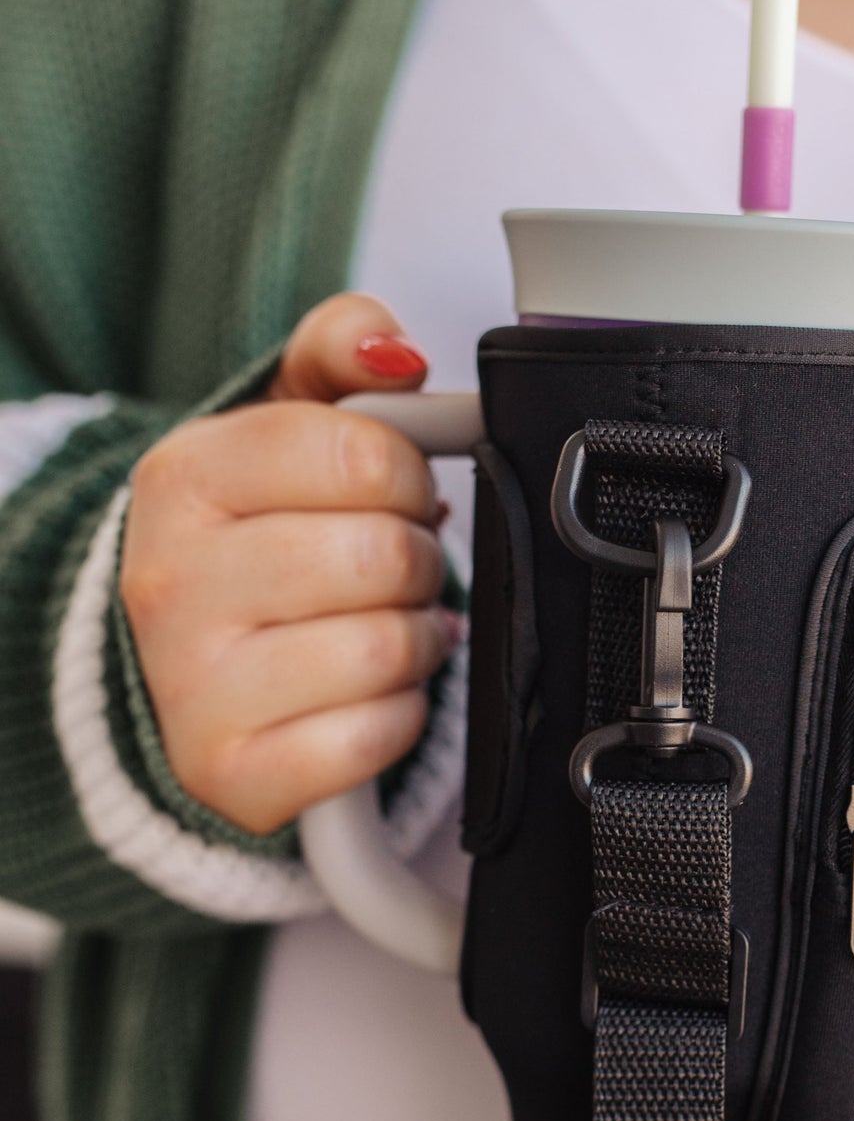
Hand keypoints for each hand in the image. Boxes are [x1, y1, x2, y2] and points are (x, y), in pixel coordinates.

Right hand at [120, 293, 458, 835]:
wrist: (183, 670)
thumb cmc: (250, 542)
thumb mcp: (280, 427)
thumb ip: (339, 355)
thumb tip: (391, 346)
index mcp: (182, 479)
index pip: (356, 453)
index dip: (407, 473)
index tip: (395, 491)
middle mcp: (169, 582)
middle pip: (381, 557)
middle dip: (417, 562)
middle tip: (394, 568)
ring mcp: (195, 687)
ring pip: (385, 650)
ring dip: (418, 641)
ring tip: (386, 628)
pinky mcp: (236, 773)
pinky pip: (377, 736)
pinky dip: (399, 716)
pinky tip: (369, 696)